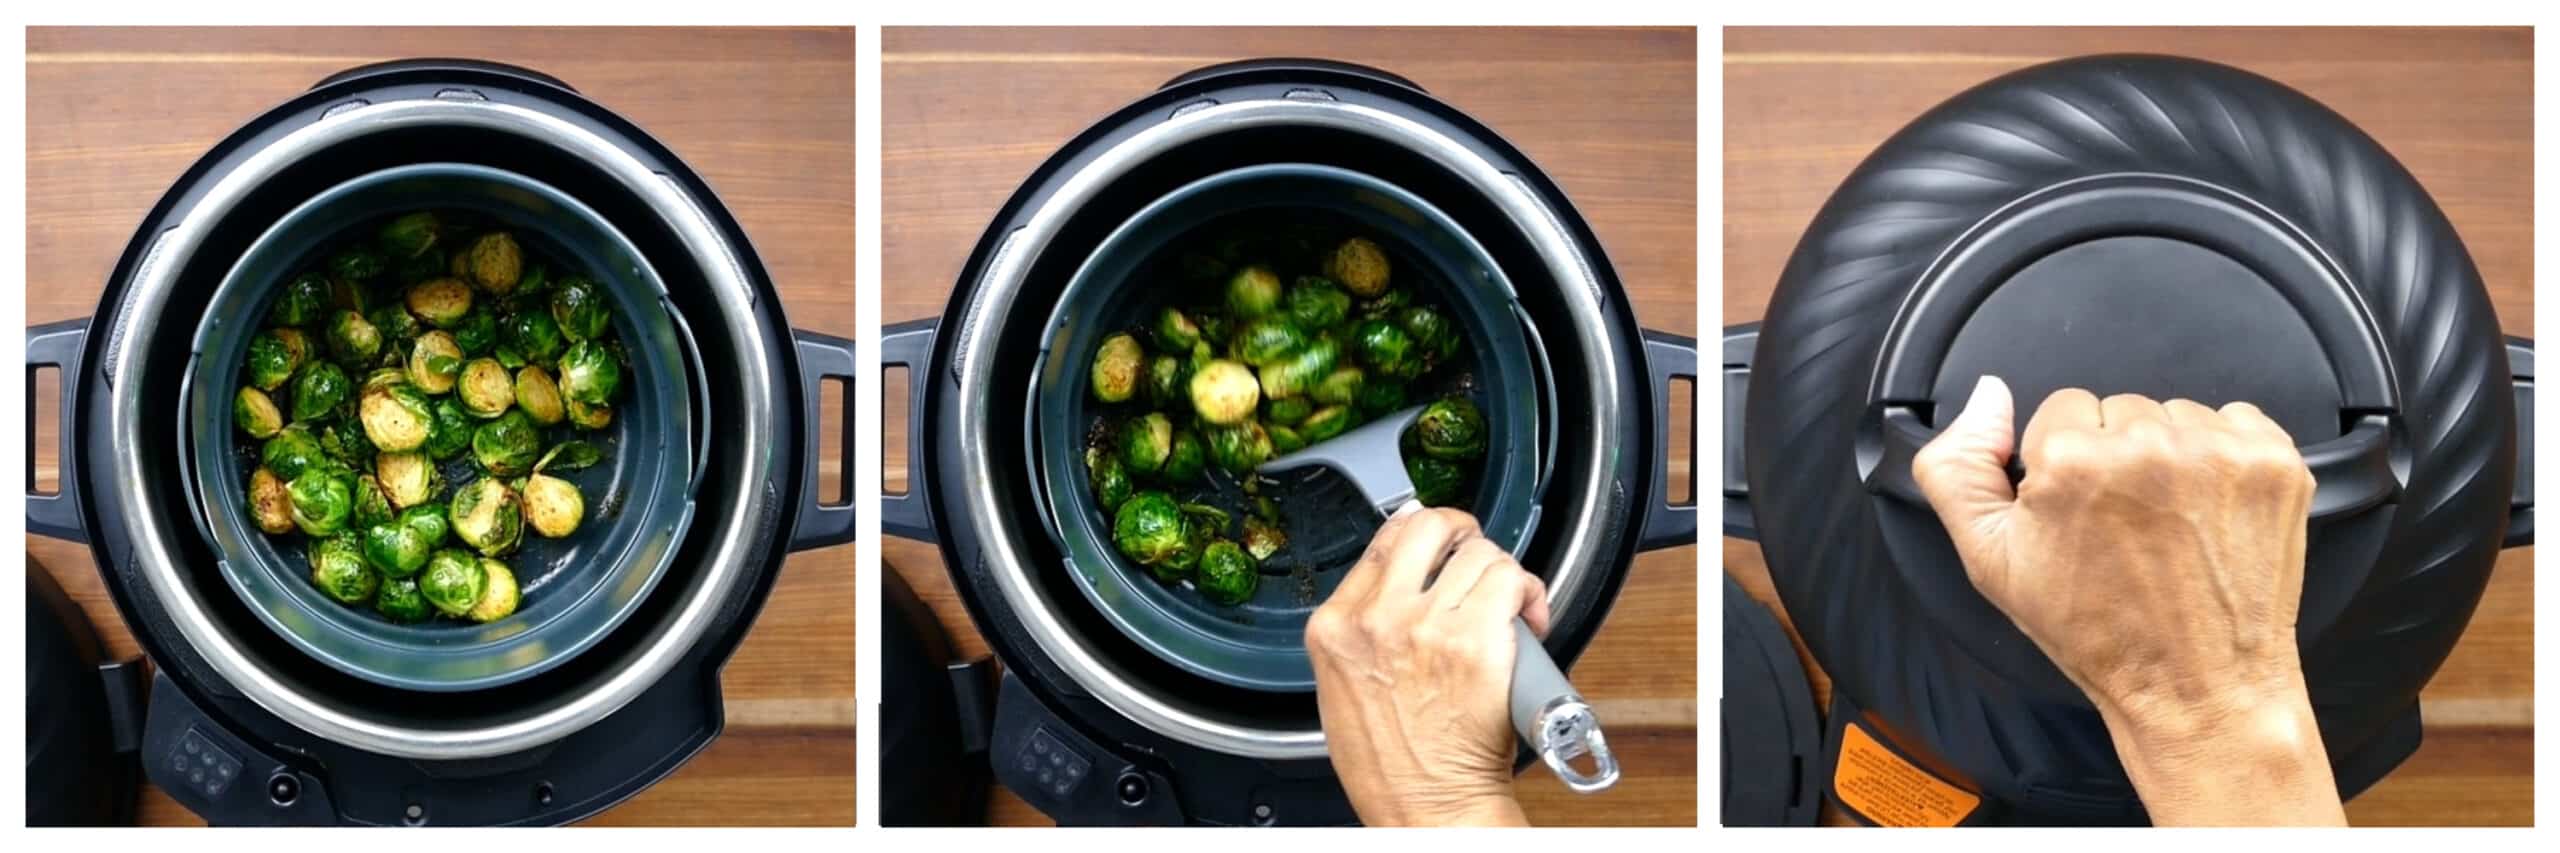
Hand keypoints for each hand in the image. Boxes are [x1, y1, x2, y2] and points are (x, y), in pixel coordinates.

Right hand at [1305, 507, 1549, 826]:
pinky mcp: (1475, 642)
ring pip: (1478, 554)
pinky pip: (1511, 582)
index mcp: (1335, 627)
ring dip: (1500, 571)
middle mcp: (1377, 619)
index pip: (1382, 541)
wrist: (1427, 807)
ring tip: (1506, 601)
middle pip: (1427, 527)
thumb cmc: (1391, 764)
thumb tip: (1398, 584)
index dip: (1422, 535)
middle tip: (1476, 551)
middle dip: (1461, 532)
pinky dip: (1528, 592)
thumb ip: (1360, 629)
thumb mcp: (1340, 686)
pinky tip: (1528, 614)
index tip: (1440, 545)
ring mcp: (1426, 627)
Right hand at [1912, 377, 2343, 825]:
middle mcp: (2149, 446)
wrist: (2198, 686)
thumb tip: (1989, 394)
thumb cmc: (2096, 631)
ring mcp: (2220, 452)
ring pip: (2175, 415)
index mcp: (2072, 462)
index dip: (2065, 463)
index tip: (2081, 511)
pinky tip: (2209, 511)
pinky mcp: (2274, 463)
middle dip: (2117, 456)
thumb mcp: (1990, 560)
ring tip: (2171, 523)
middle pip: (2119, 409)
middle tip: (2125, 525)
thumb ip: (1957, 467)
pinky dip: (2223, 457)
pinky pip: (2235, 420)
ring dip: (2170, 456)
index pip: (2062, 409)